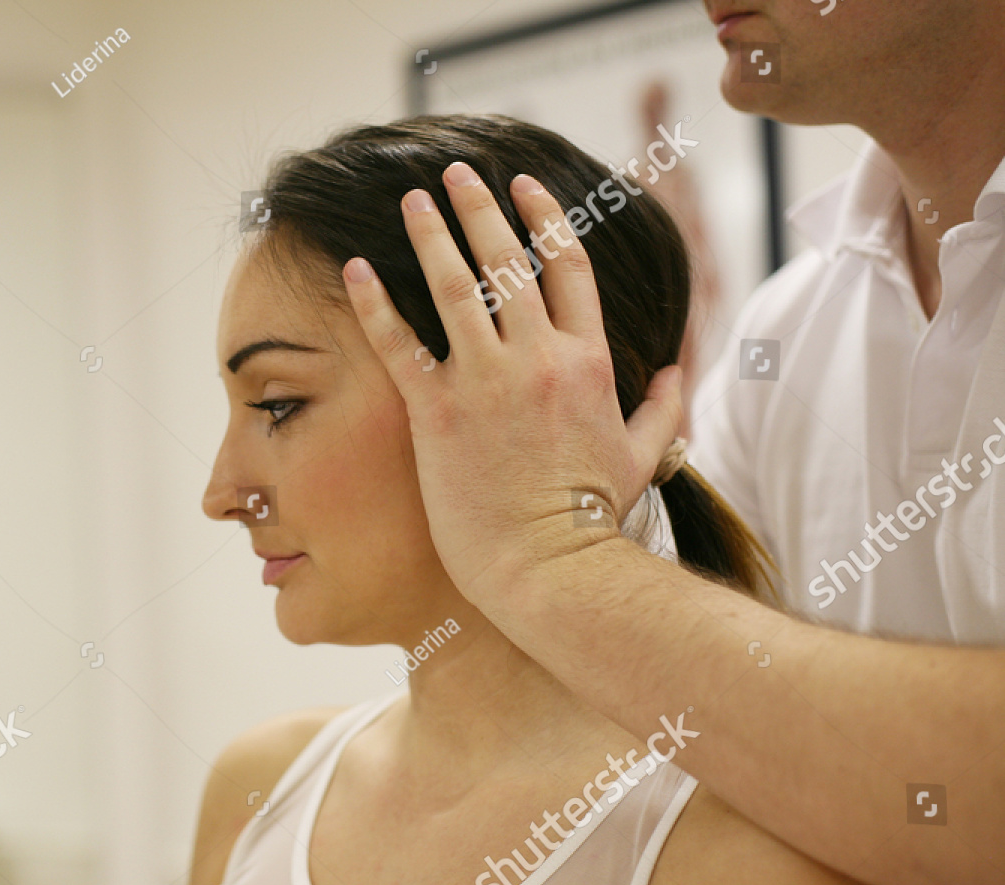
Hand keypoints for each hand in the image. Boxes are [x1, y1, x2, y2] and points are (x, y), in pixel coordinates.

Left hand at [342, 163, 682, 606]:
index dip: (546, 218)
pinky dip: (375, 303)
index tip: (525, 187)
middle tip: (459, 173)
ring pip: (455, 286)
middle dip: (481, 208)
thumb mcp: (642, 457)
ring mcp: (486, 382)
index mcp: (587, 362)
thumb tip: (672, 373)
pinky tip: (355, 269)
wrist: (549, 567)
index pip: (569, 266)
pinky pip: (400, 343)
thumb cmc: (592, 520)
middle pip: (508, 261)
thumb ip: (661, 408)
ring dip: (431, 235)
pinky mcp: (439, 413)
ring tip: (412, 200)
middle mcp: (537, 359)